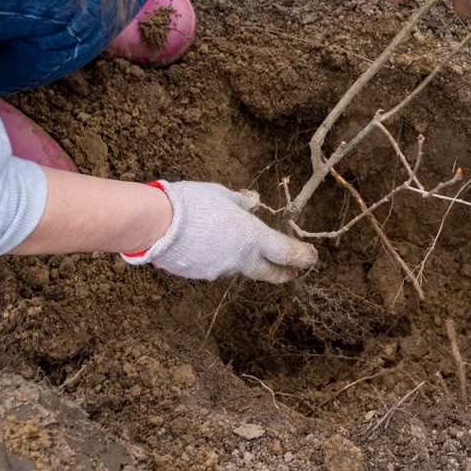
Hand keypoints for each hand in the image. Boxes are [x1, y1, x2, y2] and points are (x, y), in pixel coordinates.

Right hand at [123, 182, 315, 282]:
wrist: (157, 225)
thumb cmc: (194, 203)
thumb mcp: (223, 196)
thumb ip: (242, 202)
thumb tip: (255, 201)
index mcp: (253, 238)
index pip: (287, 252)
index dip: (302, 256)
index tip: (313, 258)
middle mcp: (240, 259)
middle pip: (268, 272)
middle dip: (283, 273)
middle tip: (293, 273)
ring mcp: (219, 270)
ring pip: (236, 265)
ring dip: (238, 255)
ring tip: (224, 236)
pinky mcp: (199, 275)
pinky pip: (213, 265)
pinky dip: (215, 255)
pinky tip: (203, 242)